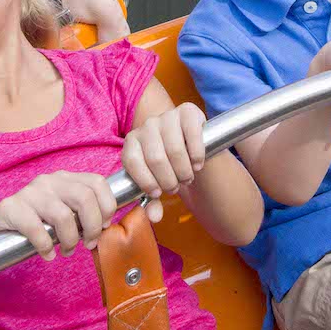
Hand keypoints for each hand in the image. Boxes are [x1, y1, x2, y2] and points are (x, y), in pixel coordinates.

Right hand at [0, 172, 117, 260]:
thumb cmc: (39, 222)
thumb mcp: (64, 211)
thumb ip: (84, 212)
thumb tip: (106, 226)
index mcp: (66, 178)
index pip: (97, 182)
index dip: (107, 206)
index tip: (104, 227)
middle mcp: (49, 180)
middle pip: (84, 198)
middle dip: (92, 227)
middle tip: (88, 244)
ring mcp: (30, 192)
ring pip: (63, 216)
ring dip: (70, 240)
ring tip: (67, 250)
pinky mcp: (11, 207)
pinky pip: (36, 229)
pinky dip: (45, 247)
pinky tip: (47, 254)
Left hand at [121, 103, 206, 222]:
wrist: (191, 144)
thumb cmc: (168, 166)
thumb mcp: (157, 182)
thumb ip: (152, 201)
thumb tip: (155, 217)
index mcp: (132, 141)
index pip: (132, 161)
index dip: (145, 181)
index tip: (157, 193)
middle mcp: (147, 125)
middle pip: (155, 158)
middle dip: (168, 180)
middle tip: (175, 188)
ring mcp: (167, 116)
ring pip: (174, 149)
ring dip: (184, 170)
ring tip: (187, 178)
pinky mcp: (188, 111)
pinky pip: (192, 134)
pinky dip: (197, 154)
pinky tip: (198, 164)